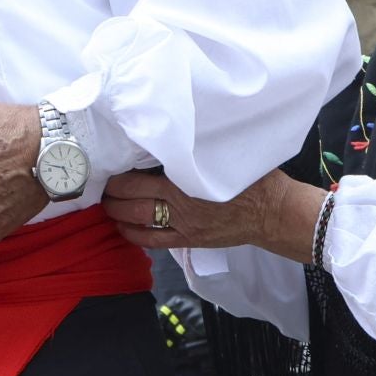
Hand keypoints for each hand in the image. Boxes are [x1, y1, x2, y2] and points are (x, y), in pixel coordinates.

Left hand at [103, 168, 321, 261]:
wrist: (273, 211)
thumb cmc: (252, 178)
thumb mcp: (220, 153)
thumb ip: (194, 148)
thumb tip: (169, 133)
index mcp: (184, 179)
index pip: (138, 177)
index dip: (119, 172)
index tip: (110, 163)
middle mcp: (179, 204)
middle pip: (132, 200)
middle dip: (112, 192)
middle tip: (102, 182)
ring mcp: (183, 225)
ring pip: (137, 222)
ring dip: (117, 213)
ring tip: (106, 204)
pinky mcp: (190, 240)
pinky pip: (154, 242)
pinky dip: (134, 236)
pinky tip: (122, 228)